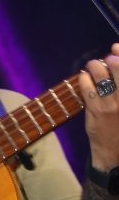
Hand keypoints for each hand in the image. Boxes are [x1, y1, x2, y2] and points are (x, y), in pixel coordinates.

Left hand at [79, 43, 118, 170]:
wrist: (115, 152)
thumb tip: (113, 59)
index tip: (115, 46)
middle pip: (117, 67)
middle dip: (109, 59)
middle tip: (104, 60)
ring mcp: (112, 103)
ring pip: (100, 75)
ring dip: (93, 67)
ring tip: (91, 67)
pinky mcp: (96, 110)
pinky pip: (87, 88)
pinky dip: (84, 79)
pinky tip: (84, 79)